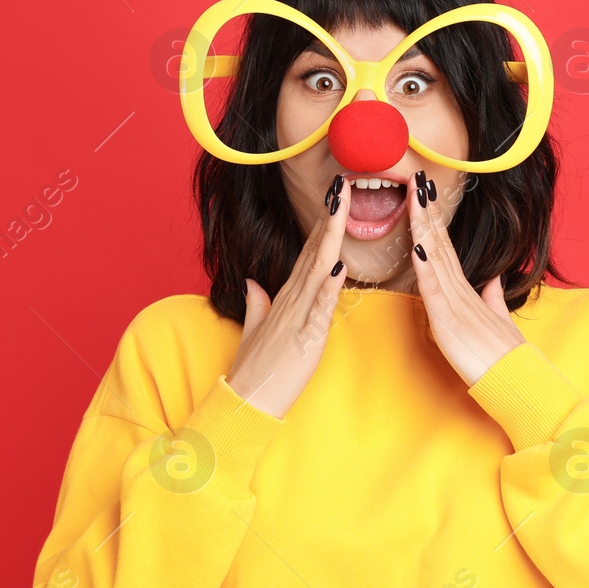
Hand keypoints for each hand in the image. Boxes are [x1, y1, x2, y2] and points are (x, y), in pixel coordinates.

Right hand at [225, 174, 350, 418]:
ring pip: (316, 271)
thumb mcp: (256, 331)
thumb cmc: (257, 370)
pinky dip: (328, 287)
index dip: (322, 225)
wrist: (246, 402)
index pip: (307, 253)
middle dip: (329, 219)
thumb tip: (253, 283)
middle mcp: (290, 301)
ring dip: (330, 240)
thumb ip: (256, 304)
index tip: (334, 199)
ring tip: (342, 210)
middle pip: (313, 252)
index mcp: (285, 298)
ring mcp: (296, 317)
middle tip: (342, 186)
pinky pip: (318, 309)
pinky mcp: (303, 339)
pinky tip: (339, 267)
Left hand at [406, 169, 525, 385]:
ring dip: (424, 227)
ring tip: (415, 198)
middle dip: (428, 212)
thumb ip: (493, 297)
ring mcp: (455, 304)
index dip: (435, 221)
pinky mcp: (448, 321)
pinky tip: (418, 245)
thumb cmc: (503, 357)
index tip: (426, 195)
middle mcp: (461, 291)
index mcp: (468, 291)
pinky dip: (425, 266)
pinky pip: (434, 289)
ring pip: (436, 258)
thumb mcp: (498, 321)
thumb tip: (492, 278)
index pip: (447, 249)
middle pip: (441, 244)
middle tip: (417, 181)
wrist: (516, 381)